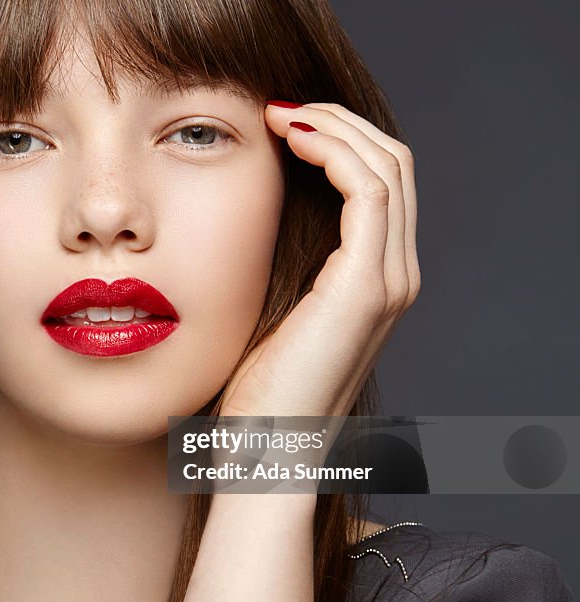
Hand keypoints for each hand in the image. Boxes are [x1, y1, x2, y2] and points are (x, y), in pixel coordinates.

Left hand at [219, 101, 418, 418]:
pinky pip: (367, 191)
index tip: (279, 124)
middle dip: (338, 123)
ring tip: (278, 114)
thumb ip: (279, 264)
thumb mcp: (267, 312)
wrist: (264, 454)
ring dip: (334, 127)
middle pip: (393, 164)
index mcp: (372, 281)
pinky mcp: (366, 286)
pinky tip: (287, 140)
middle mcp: (394, 276)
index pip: (378, 184)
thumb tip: (247, 216)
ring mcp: (388, 281)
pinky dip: (333, 151)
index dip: (337, 141)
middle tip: (279, 108)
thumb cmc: (254, 394)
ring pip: (386, 167)